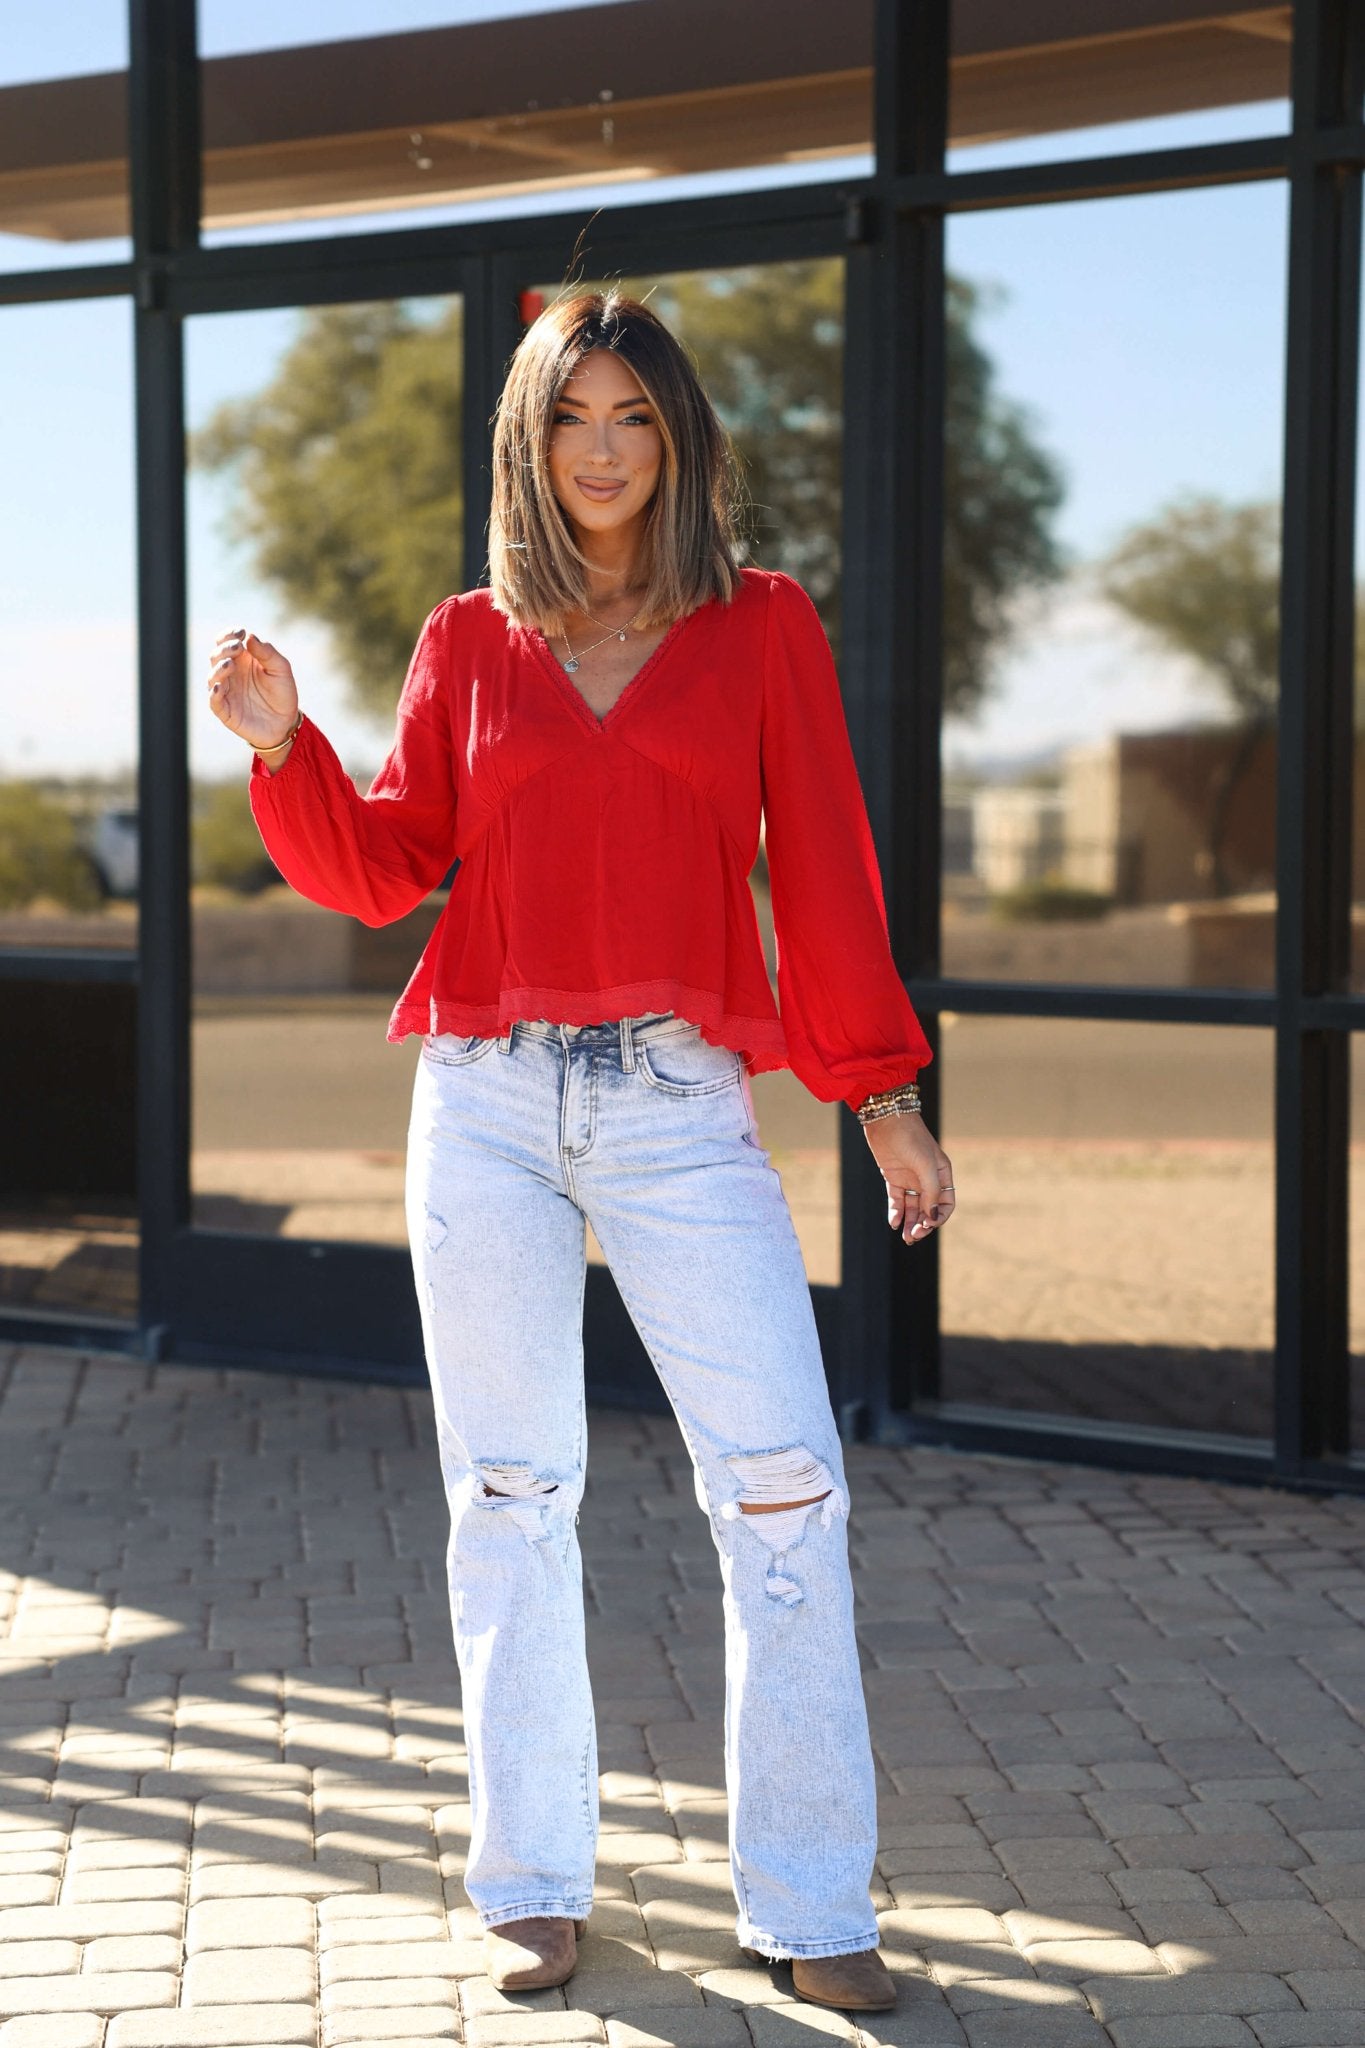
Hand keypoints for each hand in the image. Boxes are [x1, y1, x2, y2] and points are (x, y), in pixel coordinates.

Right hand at [206, 628, 297, 750]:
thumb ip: (267, 653)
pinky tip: (220, 687)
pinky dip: (214, 694)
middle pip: (217, 656)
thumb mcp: (281, 669)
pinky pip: (214, 701)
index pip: (226, 641)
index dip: (229, 635)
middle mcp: (230, 673)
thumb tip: (250, 636)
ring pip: (212, 677)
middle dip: (224, 649)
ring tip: (230, 664)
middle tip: (238, 647)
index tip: (241, 633)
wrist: (286, 723)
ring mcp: (226, 691)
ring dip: (218, 668)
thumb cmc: (283, 693)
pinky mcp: (225, 710)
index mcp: (242, 659)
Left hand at [861, 1110, 955, 1245]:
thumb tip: (933, 1215)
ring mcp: (910, 1179)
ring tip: (906, 1237)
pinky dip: (896, 1212)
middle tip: (913, 1237)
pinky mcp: (893, 1177)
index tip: (928, 1225)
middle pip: (929, 1209)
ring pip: (913, 1207)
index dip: (939, 1217)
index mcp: (942, 1174)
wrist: (886, 1118)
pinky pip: (897, 1200)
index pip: (946, 1203)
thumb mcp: (925, 1164)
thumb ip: (931, 1191)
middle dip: (923, 1224)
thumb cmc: (910, 1137)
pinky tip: (894, 1222)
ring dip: (910, 1223)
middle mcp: (927, 1179)